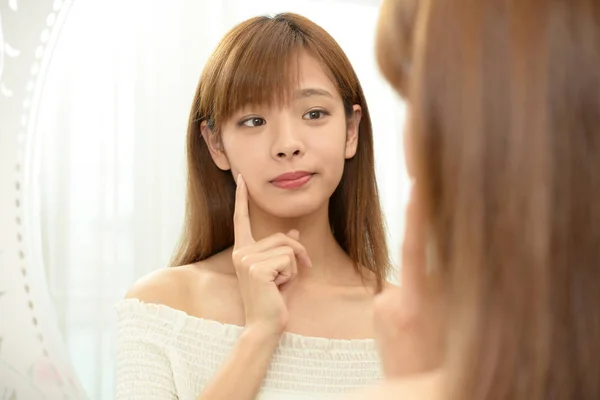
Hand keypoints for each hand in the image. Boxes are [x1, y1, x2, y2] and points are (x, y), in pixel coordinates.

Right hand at [232, 174, 311, 336]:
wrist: (265, 325)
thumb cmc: (273, 300)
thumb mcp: (282, 271)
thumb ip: (284, 250)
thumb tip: (294, 231)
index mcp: (242, 250)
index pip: (241, 219)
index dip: (242, 198)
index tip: (241, 177)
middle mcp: (241, 252)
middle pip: (282, 237)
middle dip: (298, 254)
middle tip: (297, 274)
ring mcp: (246, 259)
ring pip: (288, 248)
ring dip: (295, 267)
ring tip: (281, 284)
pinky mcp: (256, 267)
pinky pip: (289, 260)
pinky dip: (292, 274)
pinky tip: (278, 288)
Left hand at [373, 184, 445, 377]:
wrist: (415, 388)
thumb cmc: (441, 357)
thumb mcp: (453, 323)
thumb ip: (446, 291)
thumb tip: (439, 265)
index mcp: (425, 303)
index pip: (417, 248)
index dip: (417, 215)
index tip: (417, 185)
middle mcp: (401, 301)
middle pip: (417, 268)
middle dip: (430, 283)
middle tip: (433, 318)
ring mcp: (386, 308)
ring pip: (406, 285)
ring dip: (414, 298)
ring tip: (421, 331)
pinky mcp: (378, 312)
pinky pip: (393, 297)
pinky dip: (402, 306)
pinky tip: (408, 331)